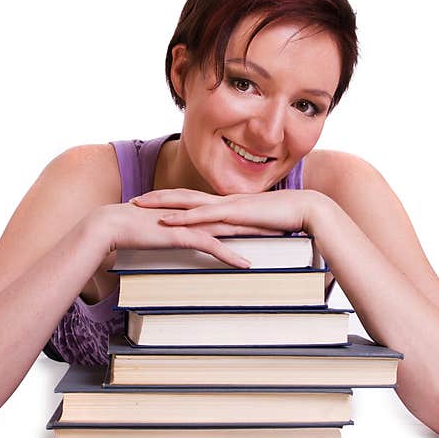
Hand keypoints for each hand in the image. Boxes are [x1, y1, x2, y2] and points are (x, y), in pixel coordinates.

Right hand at [91, 201, 282, 268]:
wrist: (113, 223)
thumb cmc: (131, 227)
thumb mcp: (158, 227)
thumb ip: (172, 229)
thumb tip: (176, 235)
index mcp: (191, 210)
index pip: (225, 211)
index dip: (246, 213)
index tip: (265, 216)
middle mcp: (195, 214)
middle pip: (235, 216)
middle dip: (260, 219)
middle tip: (283, 221)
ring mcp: (191, 224)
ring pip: (230, 229)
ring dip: (255, 234)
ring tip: (278, 239)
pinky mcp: (183, 236)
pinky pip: (213, 248)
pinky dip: (231, 256)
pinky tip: (246, 265)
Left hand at [130, 188, 330, 235]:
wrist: (304, 209)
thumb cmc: (284, 219)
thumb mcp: (256, 227)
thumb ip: (242, 231)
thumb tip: (231, 241)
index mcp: (226, 204)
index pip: (192, 199)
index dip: (170, 200)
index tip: (151, 203)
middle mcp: (222, 201)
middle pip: (182, 196)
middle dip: (157, 198)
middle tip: (134, 201)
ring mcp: (227, 205)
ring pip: (187, 202)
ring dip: (162, 204)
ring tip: (141, 206)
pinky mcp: (234, 214)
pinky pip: (204, 215)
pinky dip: (184, 217)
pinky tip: (168, 220)